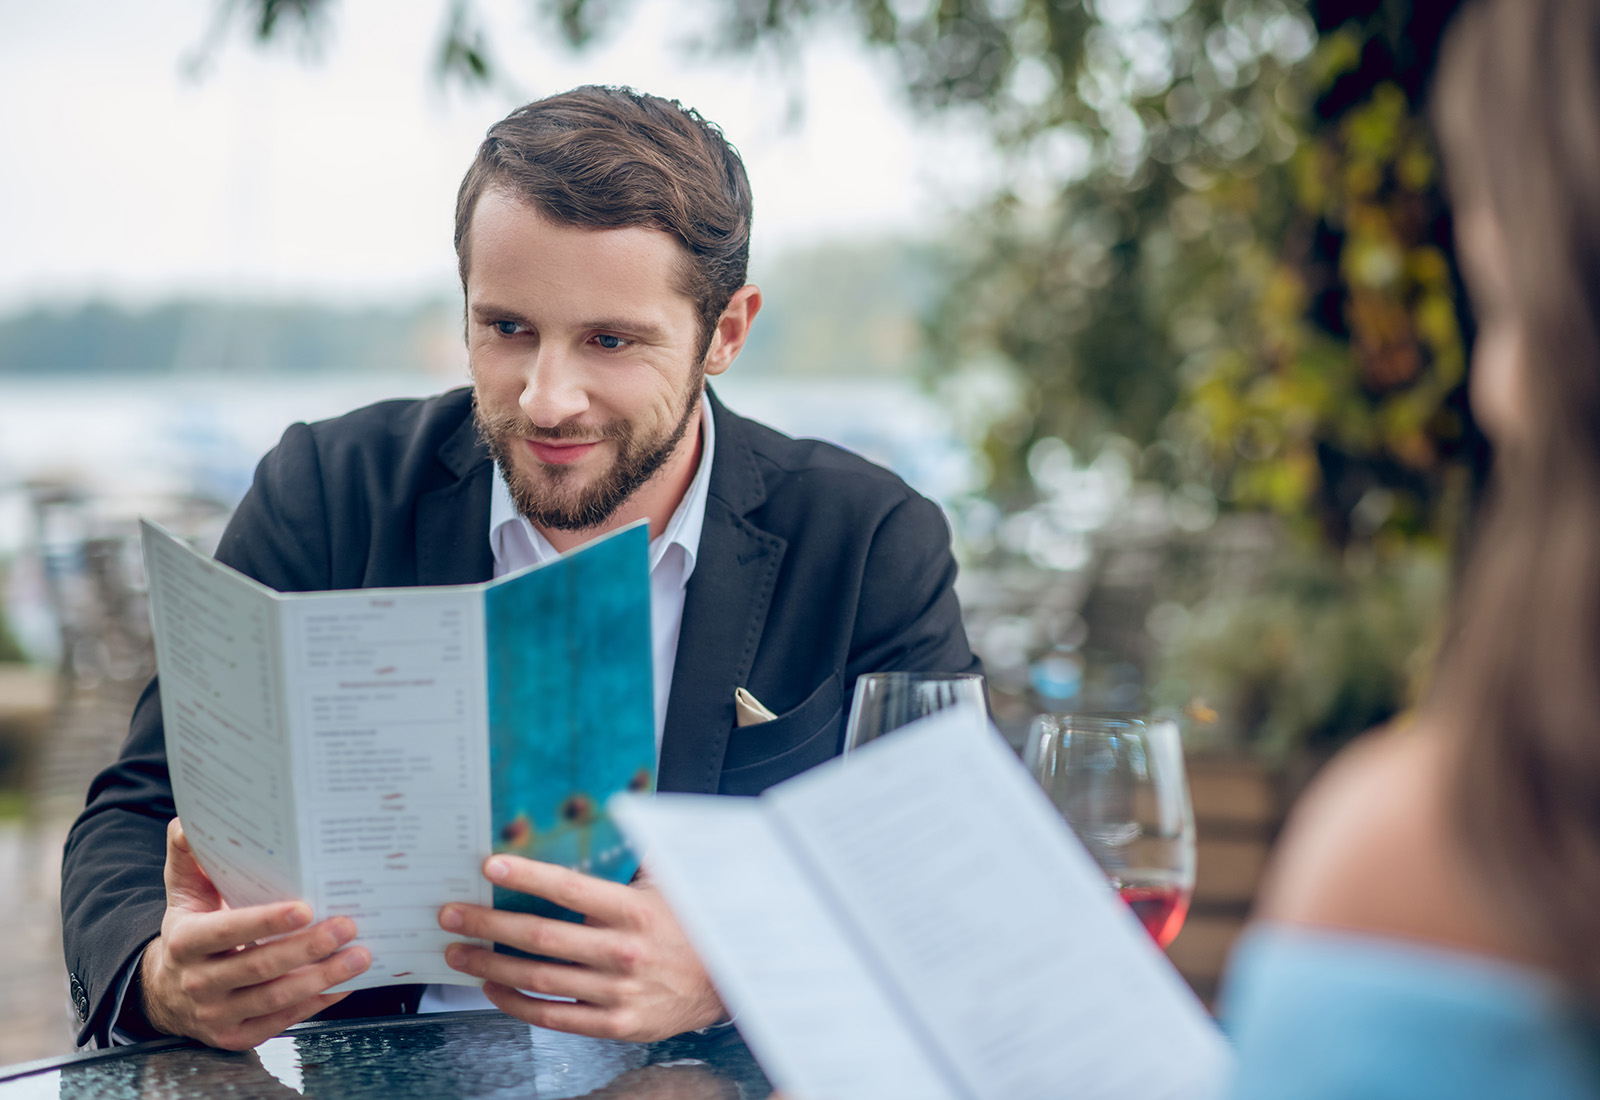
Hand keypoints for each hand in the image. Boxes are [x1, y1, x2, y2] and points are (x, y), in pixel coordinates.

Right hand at [137, 817, 371, 1049]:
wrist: (166, 993)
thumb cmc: (190, 930)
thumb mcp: (183, 893)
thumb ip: (188, 856)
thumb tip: (189, 822)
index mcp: (185, 942)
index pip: (227, 931)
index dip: (266, 922)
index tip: (306, 908)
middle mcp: (199, 983)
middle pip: (260, 966)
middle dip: (308, 947)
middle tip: (348, 926)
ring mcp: (217, 1014)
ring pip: (277, 997)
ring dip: (323, 978)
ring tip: (360, 956)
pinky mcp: (236, 1037)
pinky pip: (283, 1020)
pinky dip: (318, 1003)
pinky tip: (346, 984)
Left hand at [440, 856, 724, 1040]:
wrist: (730, 981)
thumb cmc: (693, 924)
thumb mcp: (674, 882)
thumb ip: (640, 852)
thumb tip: (615, 810)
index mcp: (636, 911)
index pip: (571, 889)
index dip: (528, 876)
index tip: (491, 867)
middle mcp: (623, 952)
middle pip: (540, 937)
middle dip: (487, 924)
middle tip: (452, 915)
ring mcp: (617, 992)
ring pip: (538, 979)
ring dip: (490, 964)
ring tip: (460, 953)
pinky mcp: (614, 1024)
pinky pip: (553, 1017)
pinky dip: (516, 1003)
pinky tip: (494, 987)